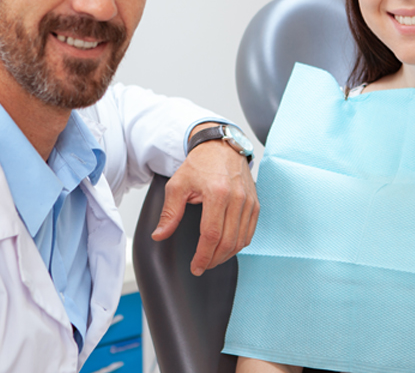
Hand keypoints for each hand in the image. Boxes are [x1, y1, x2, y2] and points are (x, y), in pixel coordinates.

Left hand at [150, 123, 258, 275]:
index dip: (203, 256)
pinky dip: (238, 245)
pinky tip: (226, 248)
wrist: (220, 147)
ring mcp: (248, 201)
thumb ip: (169, 213)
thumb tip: (159, 235)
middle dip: (213, 260)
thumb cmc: (200, 164)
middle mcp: (237, 198)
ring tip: (212, 259)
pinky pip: (249, 232)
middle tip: (202, 266)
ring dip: (226, 255)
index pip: (211, 235)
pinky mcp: (255, 204)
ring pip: (240, 240)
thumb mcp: (178, 185)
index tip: (195, 266)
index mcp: (217, 192)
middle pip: (227, 241)